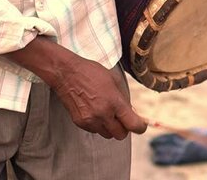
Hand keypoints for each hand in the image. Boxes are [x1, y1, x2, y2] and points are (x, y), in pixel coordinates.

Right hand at [4, 37, 146, 139]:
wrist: (66, 73)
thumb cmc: (90, 72)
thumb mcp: (113, 80)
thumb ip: (123, 99)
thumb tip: (131, 112)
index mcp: (114, 102)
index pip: (133, 124)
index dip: (140, 127)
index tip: (140, 125)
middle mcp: (103, 114)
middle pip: (120, 135)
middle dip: (124, 128)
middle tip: (122, 119)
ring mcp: (90, 120)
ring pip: (107, 134)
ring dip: (110, 127)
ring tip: (106, 114)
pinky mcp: (80, 123)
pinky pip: (95, 130)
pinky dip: (98, 125)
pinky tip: (95, 112)